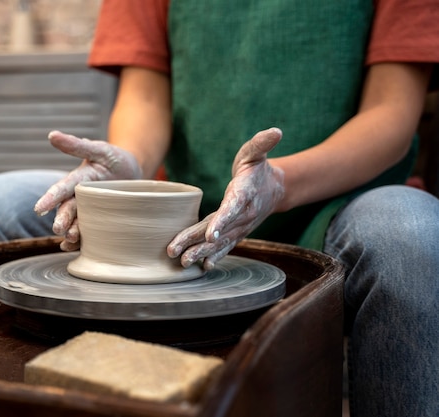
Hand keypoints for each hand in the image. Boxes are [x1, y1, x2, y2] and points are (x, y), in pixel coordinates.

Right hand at [34, 131, 141, 249]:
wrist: (133, 173)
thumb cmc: (114, 159)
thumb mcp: (99, 149)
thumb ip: (77, 145)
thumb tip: (51, 135)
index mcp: (77, 180)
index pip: (61, 188)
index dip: (50, 198)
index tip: (39, 208)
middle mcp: (78, 197)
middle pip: (66, 210)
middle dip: (61, 219)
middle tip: (57, 228)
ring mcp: (87, 210)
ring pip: (75, 223)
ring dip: (70, 231)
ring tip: (70, 238)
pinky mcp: (98, 221)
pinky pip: (87, 233)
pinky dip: (79, 241)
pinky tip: (74, 247)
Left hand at [167, 127, 284, 269]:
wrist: (273, 188)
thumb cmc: (257, 168)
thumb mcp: (256, 152)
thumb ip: (262, 143)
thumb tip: (276, 131)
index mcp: (244, 194)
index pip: (232, 209)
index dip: (222, 221)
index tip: (211, 234)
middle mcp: (242, 215)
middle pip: (218, 230)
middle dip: (197, 243)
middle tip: (178, 254)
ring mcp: (240, 226)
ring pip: (218, 242)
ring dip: (200, 253)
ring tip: (182, 263)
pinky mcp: (236, 232)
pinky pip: (224, 246)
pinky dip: (215, 257)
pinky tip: (202, 267)